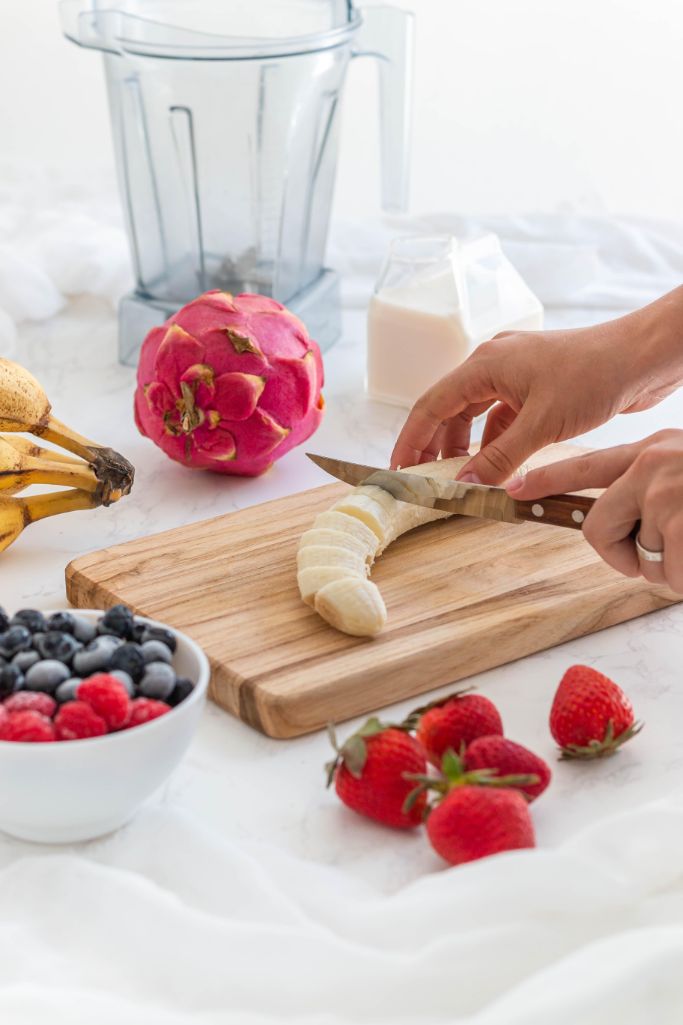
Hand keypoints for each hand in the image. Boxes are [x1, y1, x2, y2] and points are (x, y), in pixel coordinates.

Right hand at [391, 287, 682, 482]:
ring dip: (467, 446)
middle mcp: (493, 365)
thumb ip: (500, 457)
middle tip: (428, 480)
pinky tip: (496, 464)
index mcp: (484, 365)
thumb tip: (466, 484)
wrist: (641, 357)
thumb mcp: (541, 424)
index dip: (410, 439)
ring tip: (462, 477)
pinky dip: (495, 441)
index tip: (398, 468)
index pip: (430, 405)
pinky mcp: (536, 386)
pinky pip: (502, 416)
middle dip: (436, 446)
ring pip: (476, 414)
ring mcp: (515, 374)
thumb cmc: (594, 374)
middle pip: (449, 410)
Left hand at [507, 430, 682, 591]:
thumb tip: (634, 528)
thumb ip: (652, 486)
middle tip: (659, 558)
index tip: (515, 490)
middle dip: (621, 556)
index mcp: (651, 450)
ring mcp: (663, 493)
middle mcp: (650, 465)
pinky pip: (668, 575)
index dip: (548, 481)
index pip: (587, 468)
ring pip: (641, 561)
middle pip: (596, 528)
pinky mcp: (680, 522)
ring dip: (669, 568)